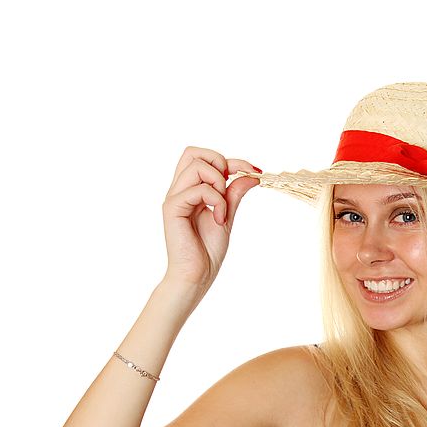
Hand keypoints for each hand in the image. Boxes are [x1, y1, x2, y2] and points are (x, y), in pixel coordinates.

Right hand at [161, 146, 259, 292]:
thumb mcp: (227, 215)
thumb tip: (251, 174)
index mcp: (190, 189)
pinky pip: (197, 189)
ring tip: (222, 207)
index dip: (232, 160)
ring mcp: (174, 198)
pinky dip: (216, 201)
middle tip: (229, 189)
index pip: (205, 159)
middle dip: (220, 163)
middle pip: (193, 152)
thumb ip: (234, 193)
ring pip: (196, 165)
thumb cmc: (207, 250)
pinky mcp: (172, 208)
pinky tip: (219, 219)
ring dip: (218, 183)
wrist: (198, 274)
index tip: (254, 170)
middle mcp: (179, 190)